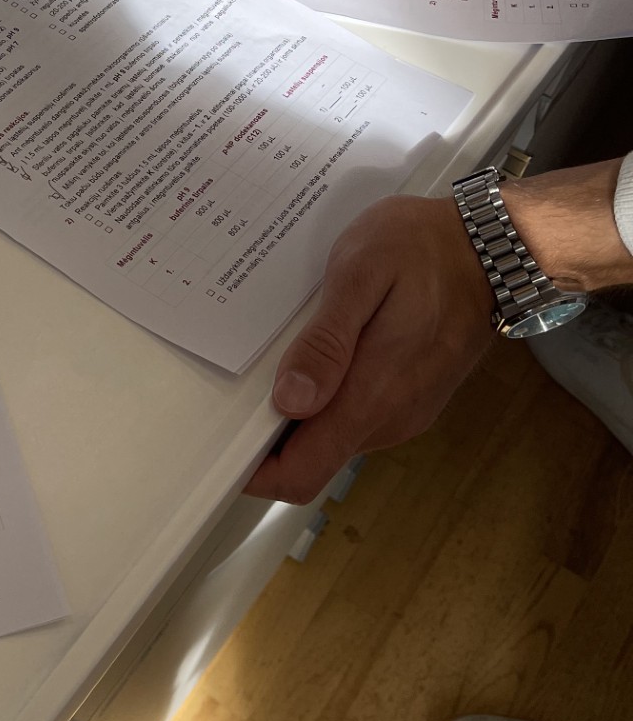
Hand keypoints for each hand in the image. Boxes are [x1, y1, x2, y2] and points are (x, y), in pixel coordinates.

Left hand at [248, 196, 492, 503]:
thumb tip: (291, 402)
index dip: (256, 472)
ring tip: (285, 354)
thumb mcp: (361, 274)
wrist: (496, 246)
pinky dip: (330, 397)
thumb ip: (327, 342)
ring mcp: (405, 412)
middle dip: (272, 434)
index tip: (223, 442)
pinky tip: (323, 352)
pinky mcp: (413, 399)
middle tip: (245, 377)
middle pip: (312, 457)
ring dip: (302, 411)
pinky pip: (358, 414)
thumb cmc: (421, 248)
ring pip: (334, 436)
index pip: (302, 474)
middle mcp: (389, 420)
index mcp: (372, 398)